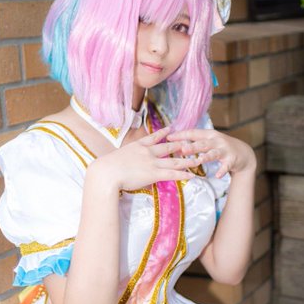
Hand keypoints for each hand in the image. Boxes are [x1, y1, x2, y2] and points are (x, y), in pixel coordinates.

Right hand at [87, 127, 201, 190]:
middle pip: (167, 147)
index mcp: (137, 146)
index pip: (152, 137)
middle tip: (189, 143)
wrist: (106, 173)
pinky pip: (172, 174)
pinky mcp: (154, 174)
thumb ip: (125, 159)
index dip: (162, 133)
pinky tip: (192, 175)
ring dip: (187, 160)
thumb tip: (125, 163)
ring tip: (198, 159)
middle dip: (179, 145)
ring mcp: (152, 162)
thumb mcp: (116, 158)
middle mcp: (147, 152)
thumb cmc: (106, 168)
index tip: (170, 129)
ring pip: (174, 161)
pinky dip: (183, 174)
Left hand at [166, 128, 256, 178]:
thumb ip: (195, 144)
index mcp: (209, 135)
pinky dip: (222, 170)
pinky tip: (217, 175)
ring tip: (199, 160)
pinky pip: (226, 166)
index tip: (168, 137)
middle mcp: (216, 140)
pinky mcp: (232, 160)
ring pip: (213, 153)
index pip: (193, 133)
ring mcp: (225, 150)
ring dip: (206, 157)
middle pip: (202, 143)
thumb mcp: (209, 142)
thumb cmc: (221, 147)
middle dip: (192, 146)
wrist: (244, 153)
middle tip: (182, 149)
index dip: (181, 135)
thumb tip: (177, 147)